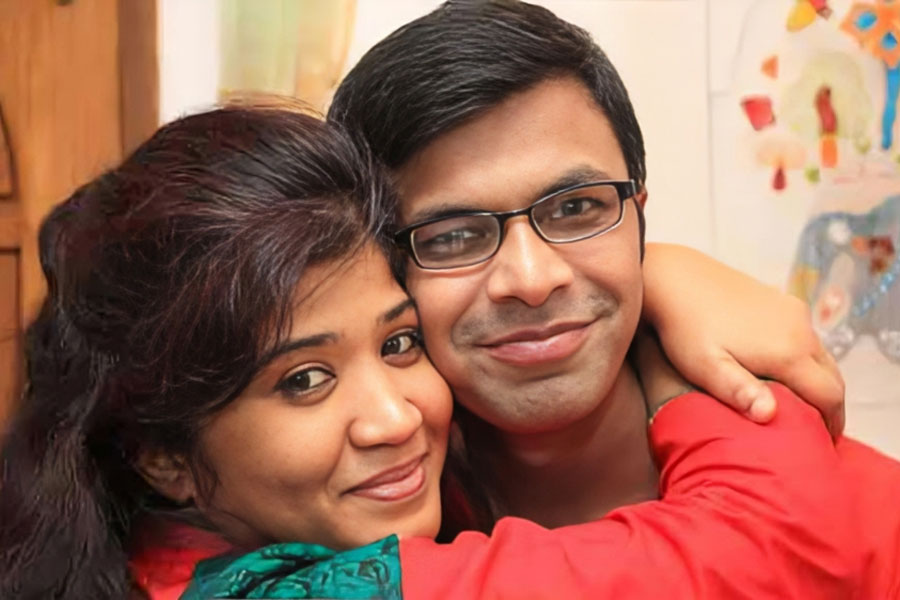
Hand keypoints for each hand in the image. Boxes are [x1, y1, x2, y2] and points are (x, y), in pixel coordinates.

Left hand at [641, 243, 844, 436]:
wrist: (674, 278)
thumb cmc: (684, 329)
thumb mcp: (706, 366)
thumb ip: (738, 391)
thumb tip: (769, 414)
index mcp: (788, 350)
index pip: (829, 396)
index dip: (830, 424)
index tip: (820, 444)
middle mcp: (800, 328)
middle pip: (832, 376)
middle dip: (829, 406)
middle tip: (816, 432)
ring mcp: (793, 311)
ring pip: (821, 355)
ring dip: (817, 382)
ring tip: (801, 407)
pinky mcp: (782, 300)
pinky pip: (807, 337)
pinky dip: (806, 361)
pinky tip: (783, 374)